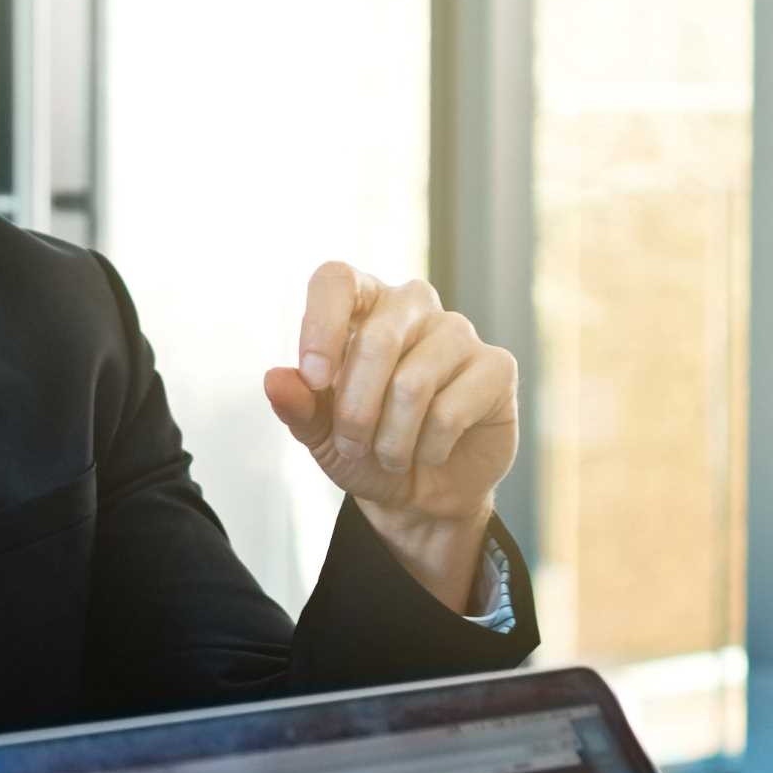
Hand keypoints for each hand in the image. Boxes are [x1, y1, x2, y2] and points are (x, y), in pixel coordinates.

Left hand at [261, 262, 520, 611]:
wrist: (420, 493)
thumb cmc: (366, 450)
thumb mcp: (321, 435)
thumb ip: (299, 406)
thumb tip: (275, 379)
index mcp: (364, 305)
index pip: (337, 279)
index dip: (321, 325)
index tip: (315, 380)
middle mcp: (413, 306)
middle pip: (377, 339)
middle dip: (355, 410)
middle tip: (352, 445)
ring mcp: (459, 332)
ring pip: (413, 383)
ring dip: (391, 439)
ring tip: (390, 457)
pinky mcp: (497, 366)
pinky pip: (451, 410)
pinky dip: (429, 447)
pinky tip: (431, 452)